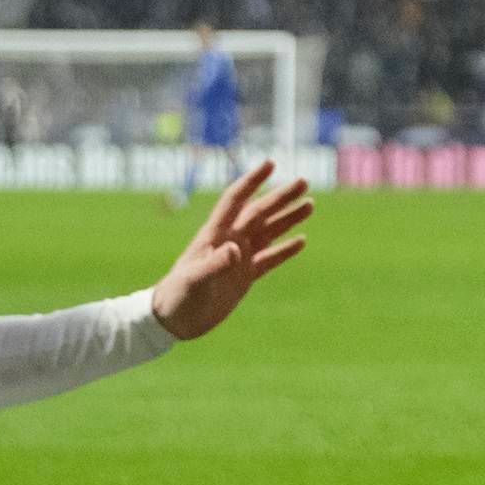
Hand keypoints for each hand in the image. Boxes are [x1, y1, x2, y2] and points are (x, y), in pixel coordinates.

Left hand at [149, 161, 313, 339]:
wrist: (174, 320)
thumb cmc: (178, 296)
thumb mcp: (195, 280)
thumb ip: (215, 264)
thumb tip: (236, 249)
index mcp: (214, 234)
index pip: (235, 200)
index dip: (252, 181)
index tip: (270, 164)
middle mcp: (229, 241)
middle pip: (259, 212)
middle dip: (281, 197)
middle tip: (304, 182)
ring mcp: (238, 258)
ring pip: (268, 232)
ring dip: (288, 218)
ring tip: (309, 204)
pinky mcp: (244, 277)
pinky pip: (269, 259)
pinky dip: (285, 250)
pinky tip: (301, 240)